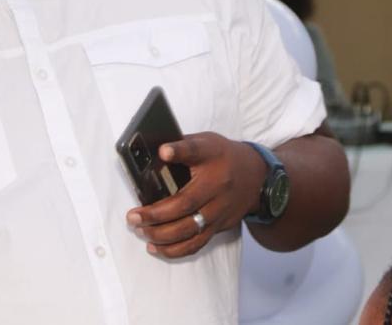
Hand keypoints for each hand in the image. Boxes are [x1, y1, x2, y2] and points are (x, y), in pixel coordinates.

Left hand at [126, 132, 265, 258]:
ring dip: (162, 235)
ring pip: (190, 230)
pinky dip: (175, 250)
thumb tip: (157, 151)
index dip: (178, 151)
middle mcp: (217, 188)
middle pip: (186, 204)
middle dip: (156, 214)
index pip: (195, 152)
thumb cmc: (224, 156)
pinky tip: (156, 248)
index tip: (163, 151)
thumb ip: (183, 146)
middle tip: (133, 217)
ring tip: (140, 232)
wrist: (258, 177)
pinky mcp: (220, 226)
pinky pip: (197, 243)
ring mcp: (220, 211)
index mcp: (213, 159)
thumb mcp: (207, 142)